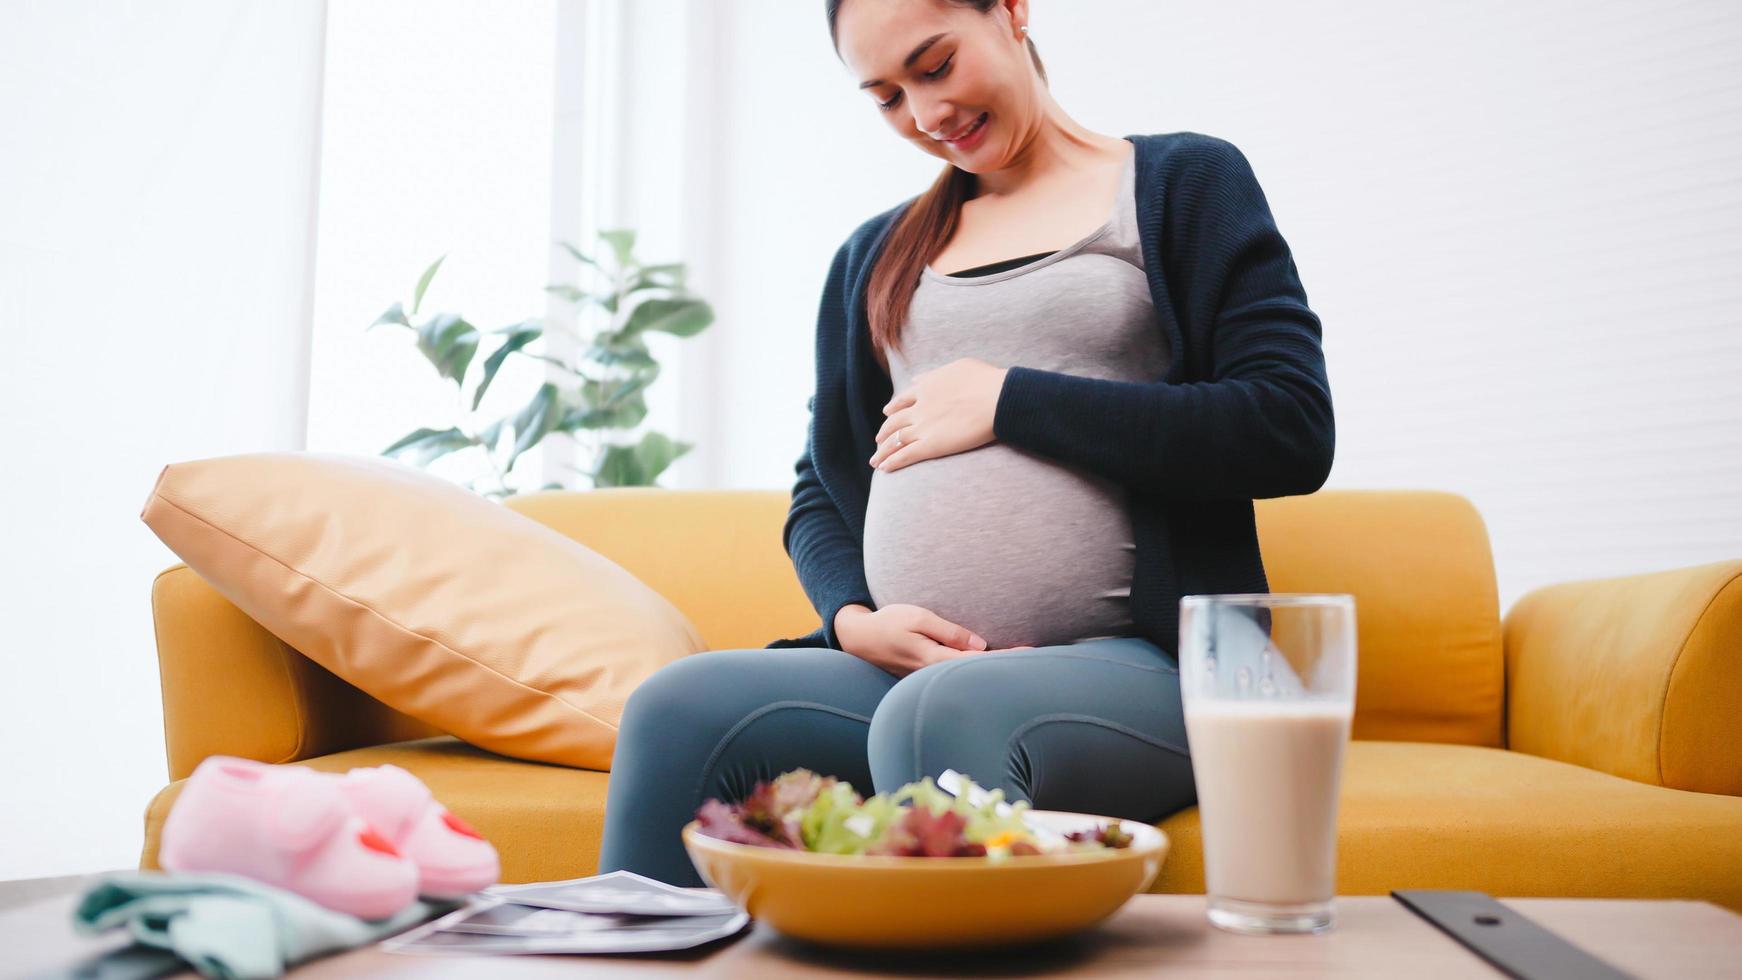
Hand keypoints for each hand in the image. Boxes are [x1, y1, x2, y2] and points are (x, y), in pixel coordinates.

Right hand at [834, 603, 1032, 677]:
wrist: (859, 639)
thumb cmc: (888, 623)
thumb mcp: (917, 617)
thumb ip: (949, 631)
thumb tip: (979, 644)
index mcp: (934, 659)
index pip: (978, 661)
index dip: (1005, 658)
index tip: (1030, 652)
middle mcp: (933, 674)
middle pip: (977, 674)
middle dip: (1006, 668)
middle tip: (1039, 660)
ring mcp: (929, 679)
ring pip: (967, 676)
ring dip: (992, 671)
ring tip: (1022, 663)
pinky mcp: (926, 676)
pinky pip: (956, 674)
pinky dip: (976, 671)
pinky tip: (991, 665)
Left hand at [869, 358, 1008, 472]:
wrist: (997, 397)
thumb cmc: (985, 380)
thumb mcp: (957, 367)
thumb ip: (934, 375)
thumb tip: (918, 379)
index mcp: (925, 388)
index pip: (902, 401)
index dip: (892, 410)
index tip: (887, 414)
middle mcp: (919, 408)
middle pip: (893, 423)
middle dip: (884, 433)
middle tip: (878, 440)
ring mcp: (923, 427)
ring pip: (895, 441)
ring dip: (882, 452)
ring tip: (875, 461)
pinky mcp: (931, 445)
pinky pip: (905, 456)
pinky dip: (892, 463)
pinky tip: (884, 469)